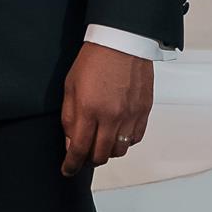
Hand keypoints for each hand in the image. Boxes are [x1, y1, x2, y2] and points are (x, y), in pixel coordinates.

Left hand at [60, 43, 152, 176]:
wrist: (122, 42)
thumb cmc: (93, 60)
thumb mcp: (70, 86)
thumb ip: (70, 117)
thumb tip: (71, 143)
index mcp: (89, 109)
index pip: (79, 149)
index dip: (72, 164)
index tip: (68, 170)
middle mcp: (112, 117)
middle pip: (100, 155)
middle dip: (88, 160)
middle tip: (83, 155)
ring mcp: (130, 116)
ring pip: (119, 151)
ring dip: (107, 151)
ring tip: (100, 140)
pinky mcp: (144, 112)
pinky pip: (135, 139)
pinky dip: (125, 141)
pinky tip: (117, 132)